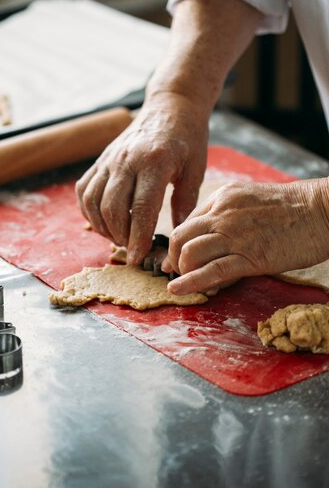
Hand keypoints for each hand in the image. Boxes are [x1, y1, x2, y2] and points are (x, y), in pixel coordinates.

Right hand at [76, 92, 208, 264]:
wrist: (170, 106)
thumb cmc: (188, 139)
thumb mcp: (196, 170)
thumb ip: (186, 204)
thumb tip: (178, 236)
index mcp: (155, 162)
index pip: (141, 207)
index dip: (138, 237)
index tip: (139, 257)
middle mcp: (126, 159)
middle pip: (112, 208)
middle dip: (120, 236)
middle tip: (133, 249)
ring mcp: (109, 159)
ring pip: (93, 201)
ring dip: (103, 226)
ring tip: (120, 237)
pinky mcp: (100, 160)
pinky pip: (84, 190)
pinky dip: (89, 211)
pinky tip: (104, 222)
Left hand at [163, 179, 328, 293]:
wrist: (321, 211)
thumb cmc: (292, 208)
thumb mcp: (250, 199)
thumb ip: (227, 213)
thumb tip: (210, 237)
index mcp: (223, 197)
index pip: (188, 221)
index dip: (178, 242)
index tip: (174, 257)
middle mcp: (222, 213)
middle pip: (180, 236)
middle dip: (173, 257)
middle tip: (175, 271)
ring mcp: (234, 235)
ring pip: (190, 253)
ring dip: (182, 271)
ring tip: (184, 281)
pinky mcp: (249, 257)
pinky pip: (211, 271)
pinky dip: (190, 282)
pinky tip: (177, 290)